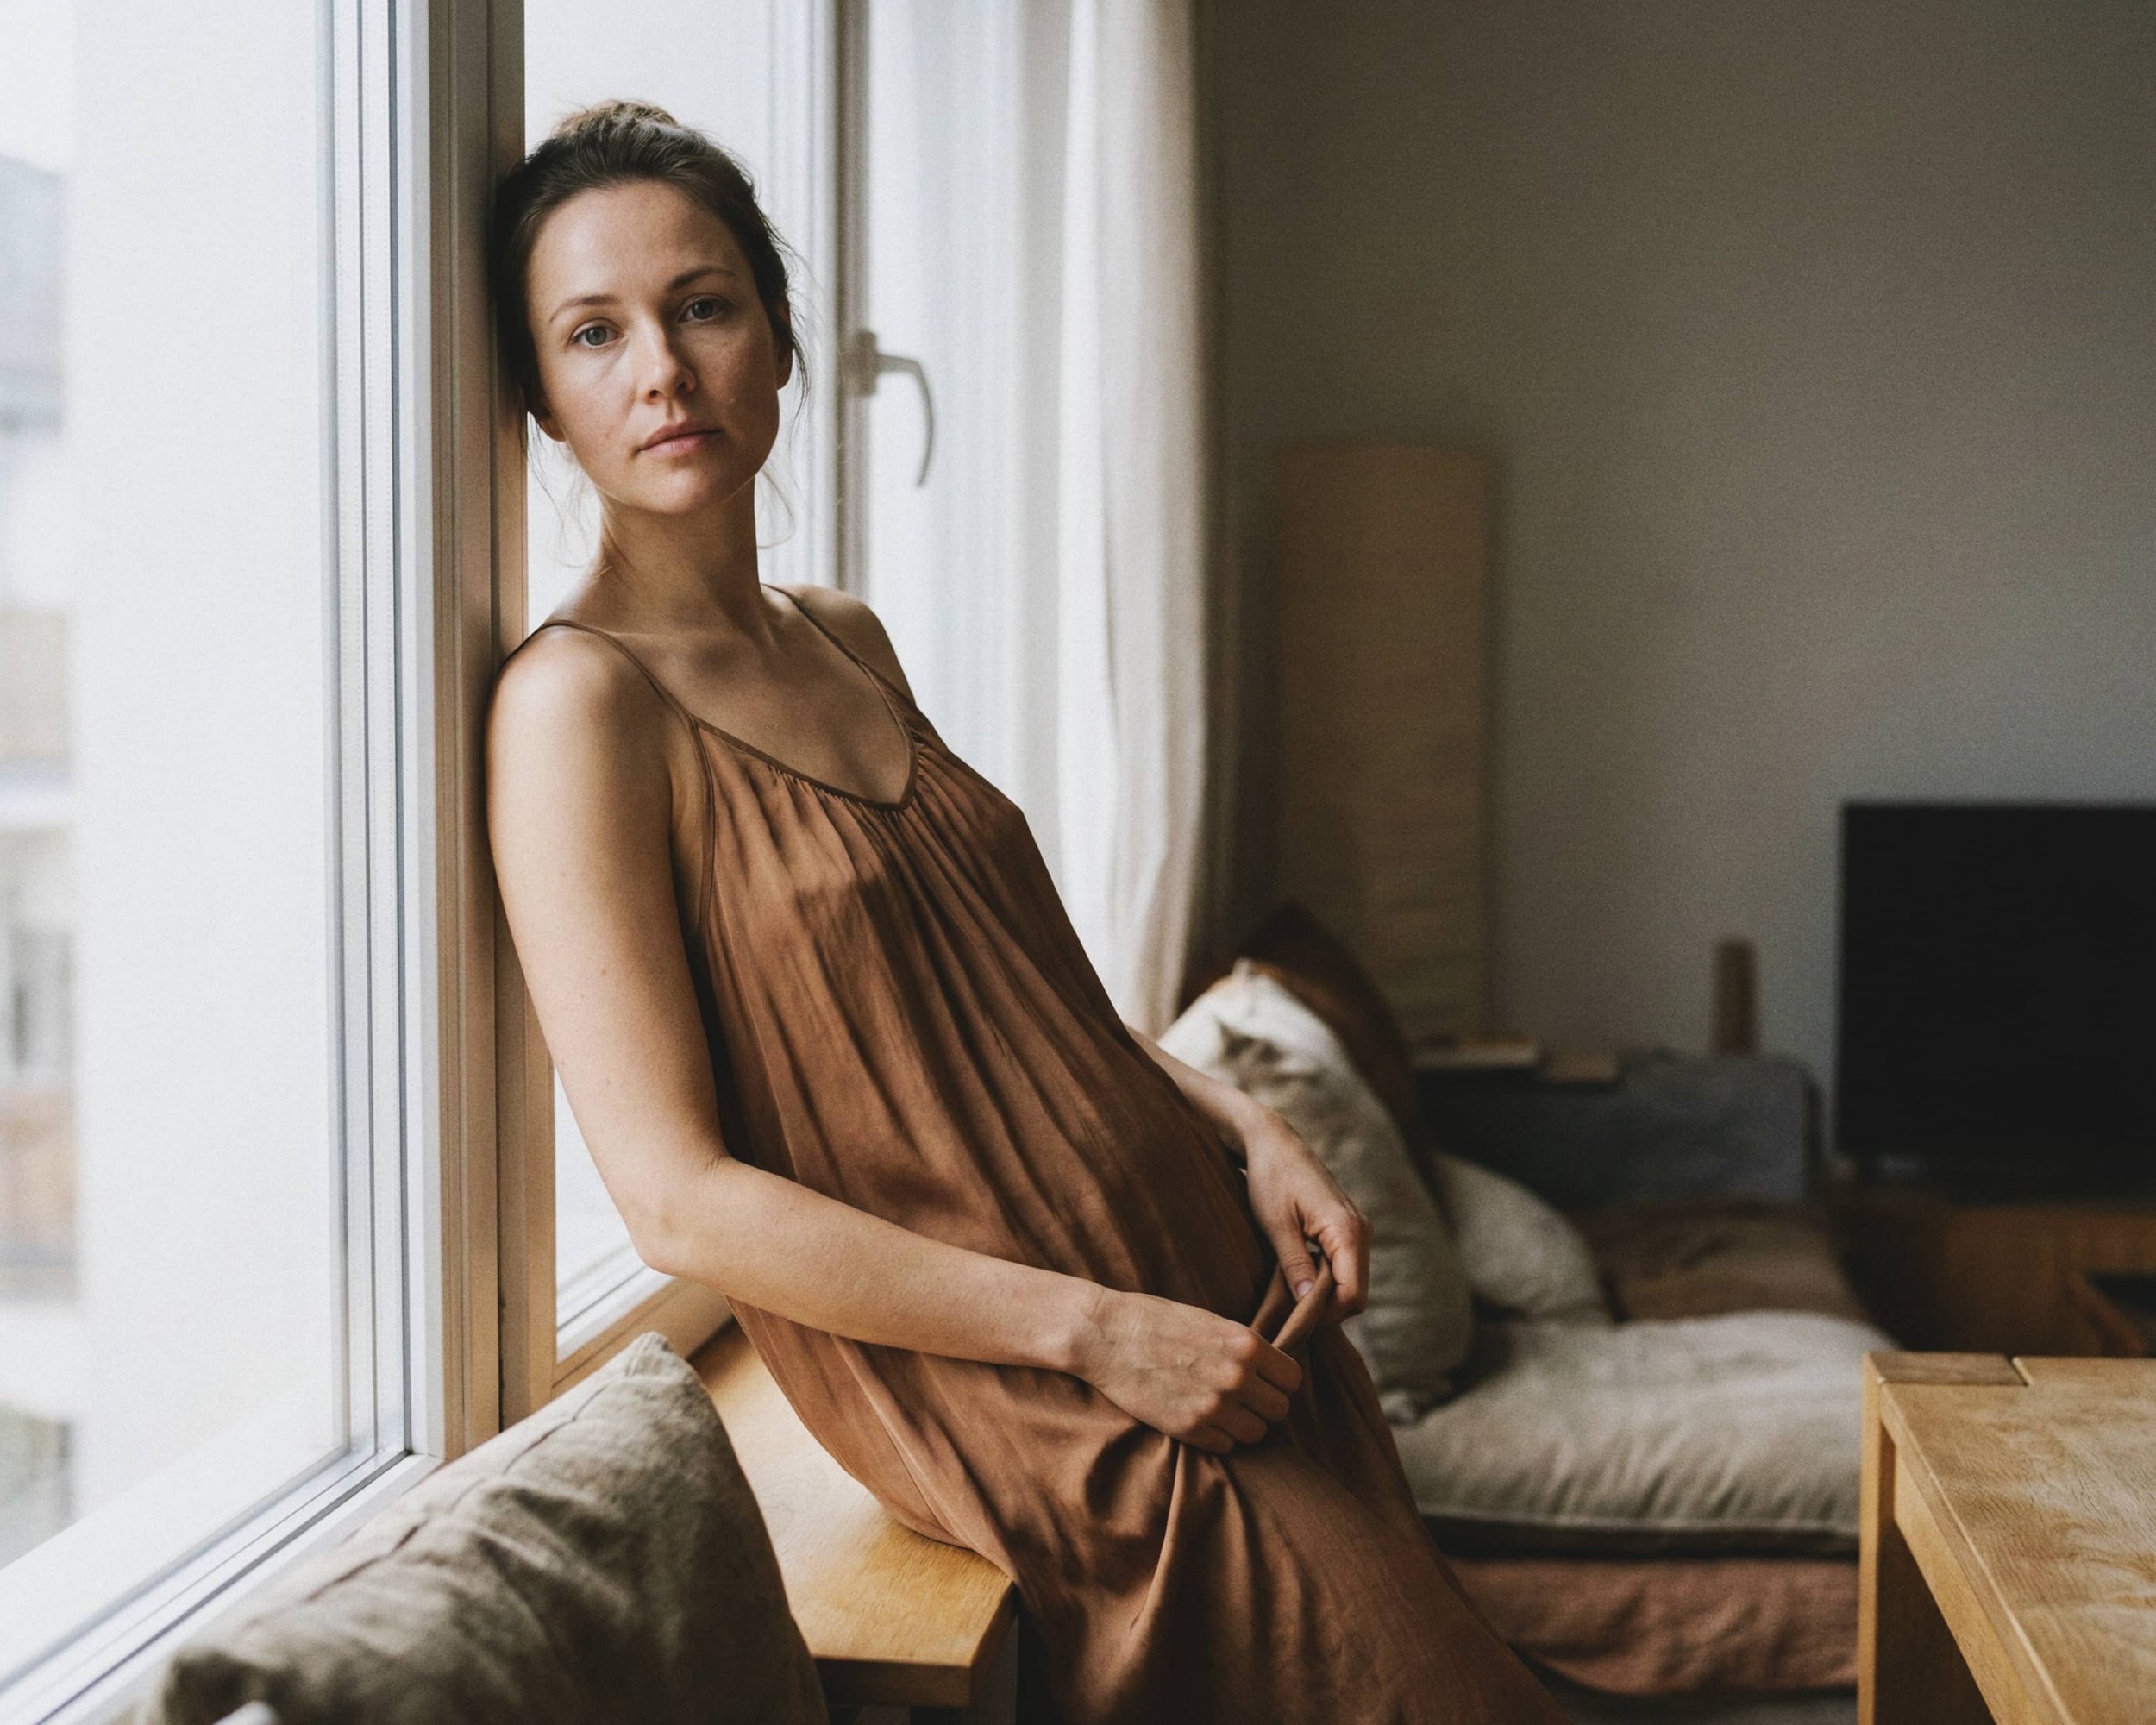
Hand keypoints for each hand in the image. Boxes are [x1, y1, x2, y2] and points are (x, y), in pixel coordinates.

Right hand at [1072, 1285, 1302, 1453]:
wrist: (1106, 1336)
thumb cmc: (1156, 1320)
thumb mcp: (1210, 1321)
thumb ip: (1243, 1347)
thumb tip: (1269, 1370)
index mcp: (1246, 1345)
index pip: (1292, 1379)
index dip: (1278, 1380)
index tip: (1263, 1380)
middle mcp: (1237, 1378)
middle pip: (1279, 1410)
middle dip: (1263, 1405)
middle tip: (1242, 1397)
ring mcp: (1213, 1406)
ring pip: (1256, 1433)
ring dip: (1243, 1424)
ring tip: (1222, 1409)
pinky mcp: (1189, 1429)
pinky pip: (1226, 1446)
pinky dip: (1218, 1436)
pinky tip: (1201, 1417)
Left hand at [1241, 1108, 1369, 1326]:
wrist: (1273, 1142)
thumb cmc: (1270, 1178)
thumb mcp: (1276, 1225)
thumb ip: (1295, 1265)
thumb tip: (1308, 1304)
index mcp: (1348, 1231)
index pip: (1352, 1296)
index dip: (1325, 1315)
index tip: (1291, 1316)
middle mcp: (1361, 1231)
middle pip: (1355, 1294)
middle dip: (1325, 1308)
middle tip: (1286, 1308)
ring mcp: (1357, 1229)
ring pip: (1351, 1282)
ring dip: (1324, 1294)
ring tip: (1289, 1291)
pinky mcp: (1347, 1228)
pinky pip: (1345, 1267)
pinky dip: (1325, 1279)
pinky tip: (1297, 1275)